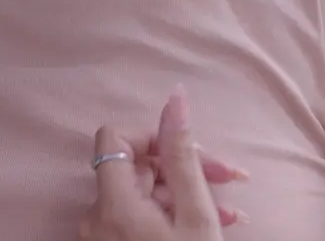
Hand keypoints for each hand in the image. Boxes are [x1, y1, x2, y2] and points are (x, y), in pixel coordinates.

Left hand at [79, 87, 246, 240]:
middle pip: (136, 167)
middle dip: (182, 167)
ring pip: (143, 193)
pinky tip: (210, 220)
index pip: (113, 136)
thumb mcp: (196, 215)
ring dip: (185, 193)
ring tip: (227, 210)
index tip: (184, 153)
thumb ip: (183, 156)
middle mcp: (97, 215)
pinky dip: (171, 212)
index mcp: (112, 204)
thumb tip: (176, 98)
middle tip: (226, 178)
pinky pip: (140, 215)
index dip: (150, 136)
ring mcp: (103, 232)